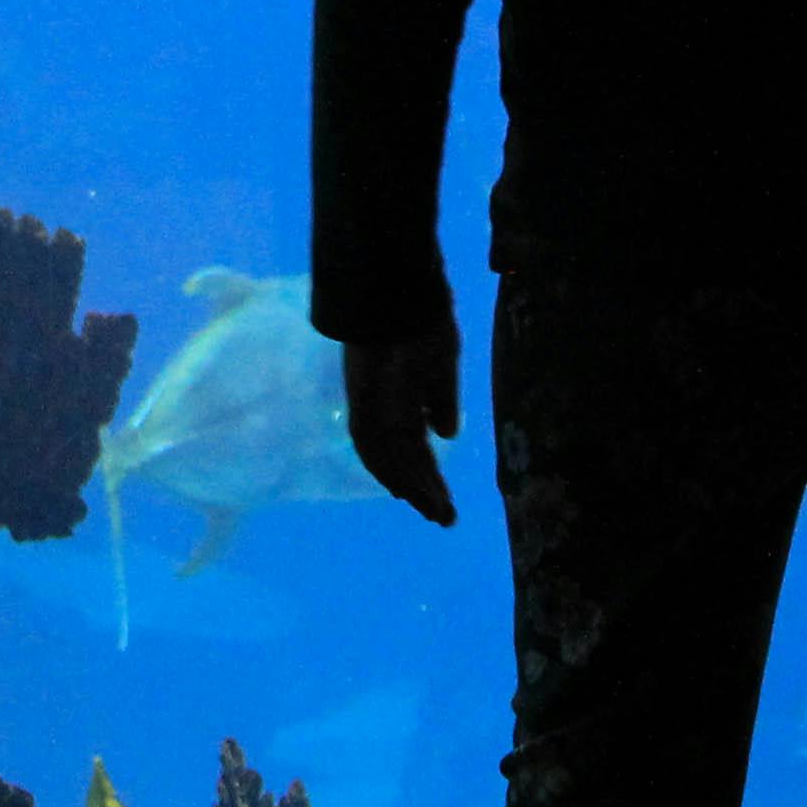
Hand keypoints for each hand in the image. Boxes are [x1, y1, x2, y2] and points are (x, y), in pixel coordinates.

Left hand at [339, 326, 461, 527]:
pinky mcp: (361, 399)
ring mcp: (369, 402)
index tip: (438, 493)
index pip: (411, 439)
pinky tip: (409, 490)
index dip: (423, 468)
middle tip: (444, 516)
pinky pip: (373, 444)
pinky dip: (390, 469)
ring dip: (411, 486)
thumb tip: (445, 434)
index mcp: (400, 391)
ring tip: (438, 512)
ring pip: (387, 457)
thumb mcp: (441, 361)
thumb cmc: (421, 317)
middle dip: (422, 486)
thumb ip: (441, 398)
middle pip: (400, 455)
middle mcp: (381, 402)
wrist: (393, 291)